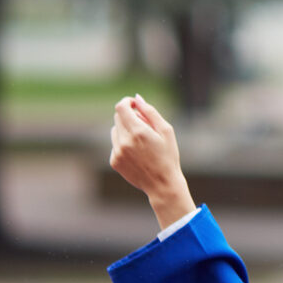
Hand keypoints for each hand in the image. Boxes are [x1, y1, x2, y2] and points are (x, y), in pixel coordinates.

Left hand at [110, 96, 195, 229]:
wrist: (162, 184)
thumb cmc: (168, 156)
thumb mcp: (166, 131)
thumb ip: (150, 112)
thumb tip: (137, 98)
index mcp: (138, 132)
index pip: (121, 107)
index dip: (127, 102)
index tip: (135, 105)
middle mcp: (124, 141)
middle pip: (118, 117)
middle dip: (129, 116)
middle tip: (144, 125)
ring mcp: (117, 152)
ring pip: (115, 130)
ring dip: (126, 129)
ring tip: (141, 141)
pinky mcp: (114, 161)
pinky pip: (115, 144)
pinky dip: (124, 143)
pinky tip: (137, 153)